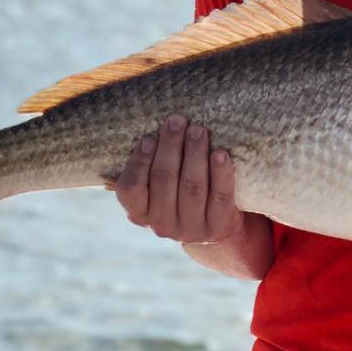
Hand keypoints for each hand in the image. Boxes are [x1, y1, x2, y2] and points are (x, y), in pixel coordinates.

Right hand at [111, 115, 246, 244]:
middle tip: (177, 121)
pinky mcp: (217, 227)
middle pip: (164, 181)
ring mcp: (190, 229)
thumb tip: (156, 127)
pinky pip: (220, 196)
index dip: (139, 162)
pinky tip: (220, 154)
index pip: (131, 188)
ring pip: (192, 187)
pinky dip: (220, 173)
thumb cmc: (179, 195)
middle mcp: (162, 225)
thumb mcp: (157, 189)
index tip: (149, 139)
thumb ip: (150, 166)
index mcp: (140, 213)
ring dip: (195, 154)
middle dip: (170, 147)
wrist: (215, 226)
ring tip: (198, 130)